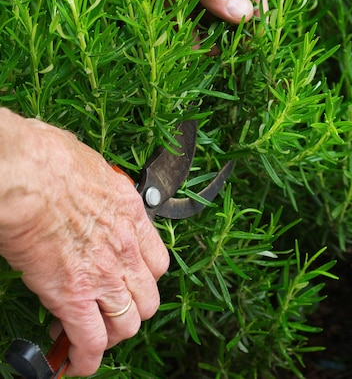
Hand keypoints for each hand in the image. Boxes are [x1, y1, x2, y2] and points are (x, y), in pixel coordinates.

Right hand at [0, 109, 168, 376]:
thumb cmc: (48, 160)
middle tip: (106, 311)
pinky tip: (74, 362)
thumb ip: (94, 185)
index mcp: (129, 213)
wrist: (27, 177)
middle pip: (148, 298)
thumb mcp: (88, 165)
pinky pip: (91, 342)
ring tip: (91, 337)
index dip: (143, 279)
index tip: (127, 284)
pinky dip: (85, 359)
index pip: (157, 260)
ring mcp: (103, 274)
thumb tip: (82, 185)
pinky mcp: (74, 297)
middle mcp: (124, 247)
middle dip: (130, 311)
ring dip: (111, 336)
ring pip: (126, 325)